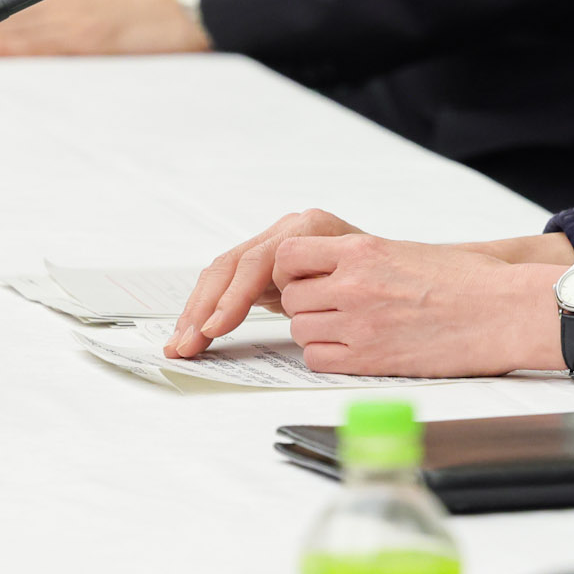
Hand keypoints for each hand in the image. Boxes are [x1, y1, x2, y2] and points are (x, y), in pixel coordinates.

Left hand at [0, 0, 207, 56]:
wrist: (185, 13)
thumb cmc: (147, 10)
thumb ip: (66, 6)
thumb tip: (27, 26)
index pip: (7, 3)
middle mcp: (63, 1)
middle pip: (0, 16)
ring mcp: (73, 21)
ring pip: (10, 29)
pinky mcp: (87, 40)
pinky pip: (37, 45)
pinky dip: (4, 47)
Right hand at [168, 207, 367, 355]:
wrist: (394, 269)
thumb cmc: (384, 278)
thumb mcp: (360, 281)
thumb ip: (324, 290)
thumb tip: (293, 303)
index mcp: (309, 229)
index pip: (257, 262)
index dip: (234, 297)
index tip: (216, 328)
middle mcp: (286, 230)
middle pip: (230, 265)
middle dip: (203, 308)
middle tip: (185, 344)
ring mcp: (272, 244)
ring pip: (221, 273)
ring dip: (196, 311)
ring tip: (179, 345)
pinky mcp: (263, 263)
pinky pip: (227, 281)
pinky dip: (208, 308)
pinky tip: (192, 332)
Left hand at [268, 235, 573, 380]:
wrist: (506, 311)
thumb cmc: (471, 281)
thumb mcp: (410, 251)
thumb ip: (364, 259)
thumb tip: (328, 270)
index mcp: (365, 250)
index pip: (289, 256)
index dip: (292, 270)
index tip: (307, 277)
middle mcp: (354, 285)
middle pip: (293, 297)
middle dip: (307, 303)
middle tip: (333, 308)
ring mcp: (359, 324)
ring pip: (302, 330)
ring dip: (318, 331)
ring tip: (352, 328)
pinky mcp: (370, 359)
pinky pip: (318, 359)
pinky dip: (329, 356)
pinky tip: (357, 349)